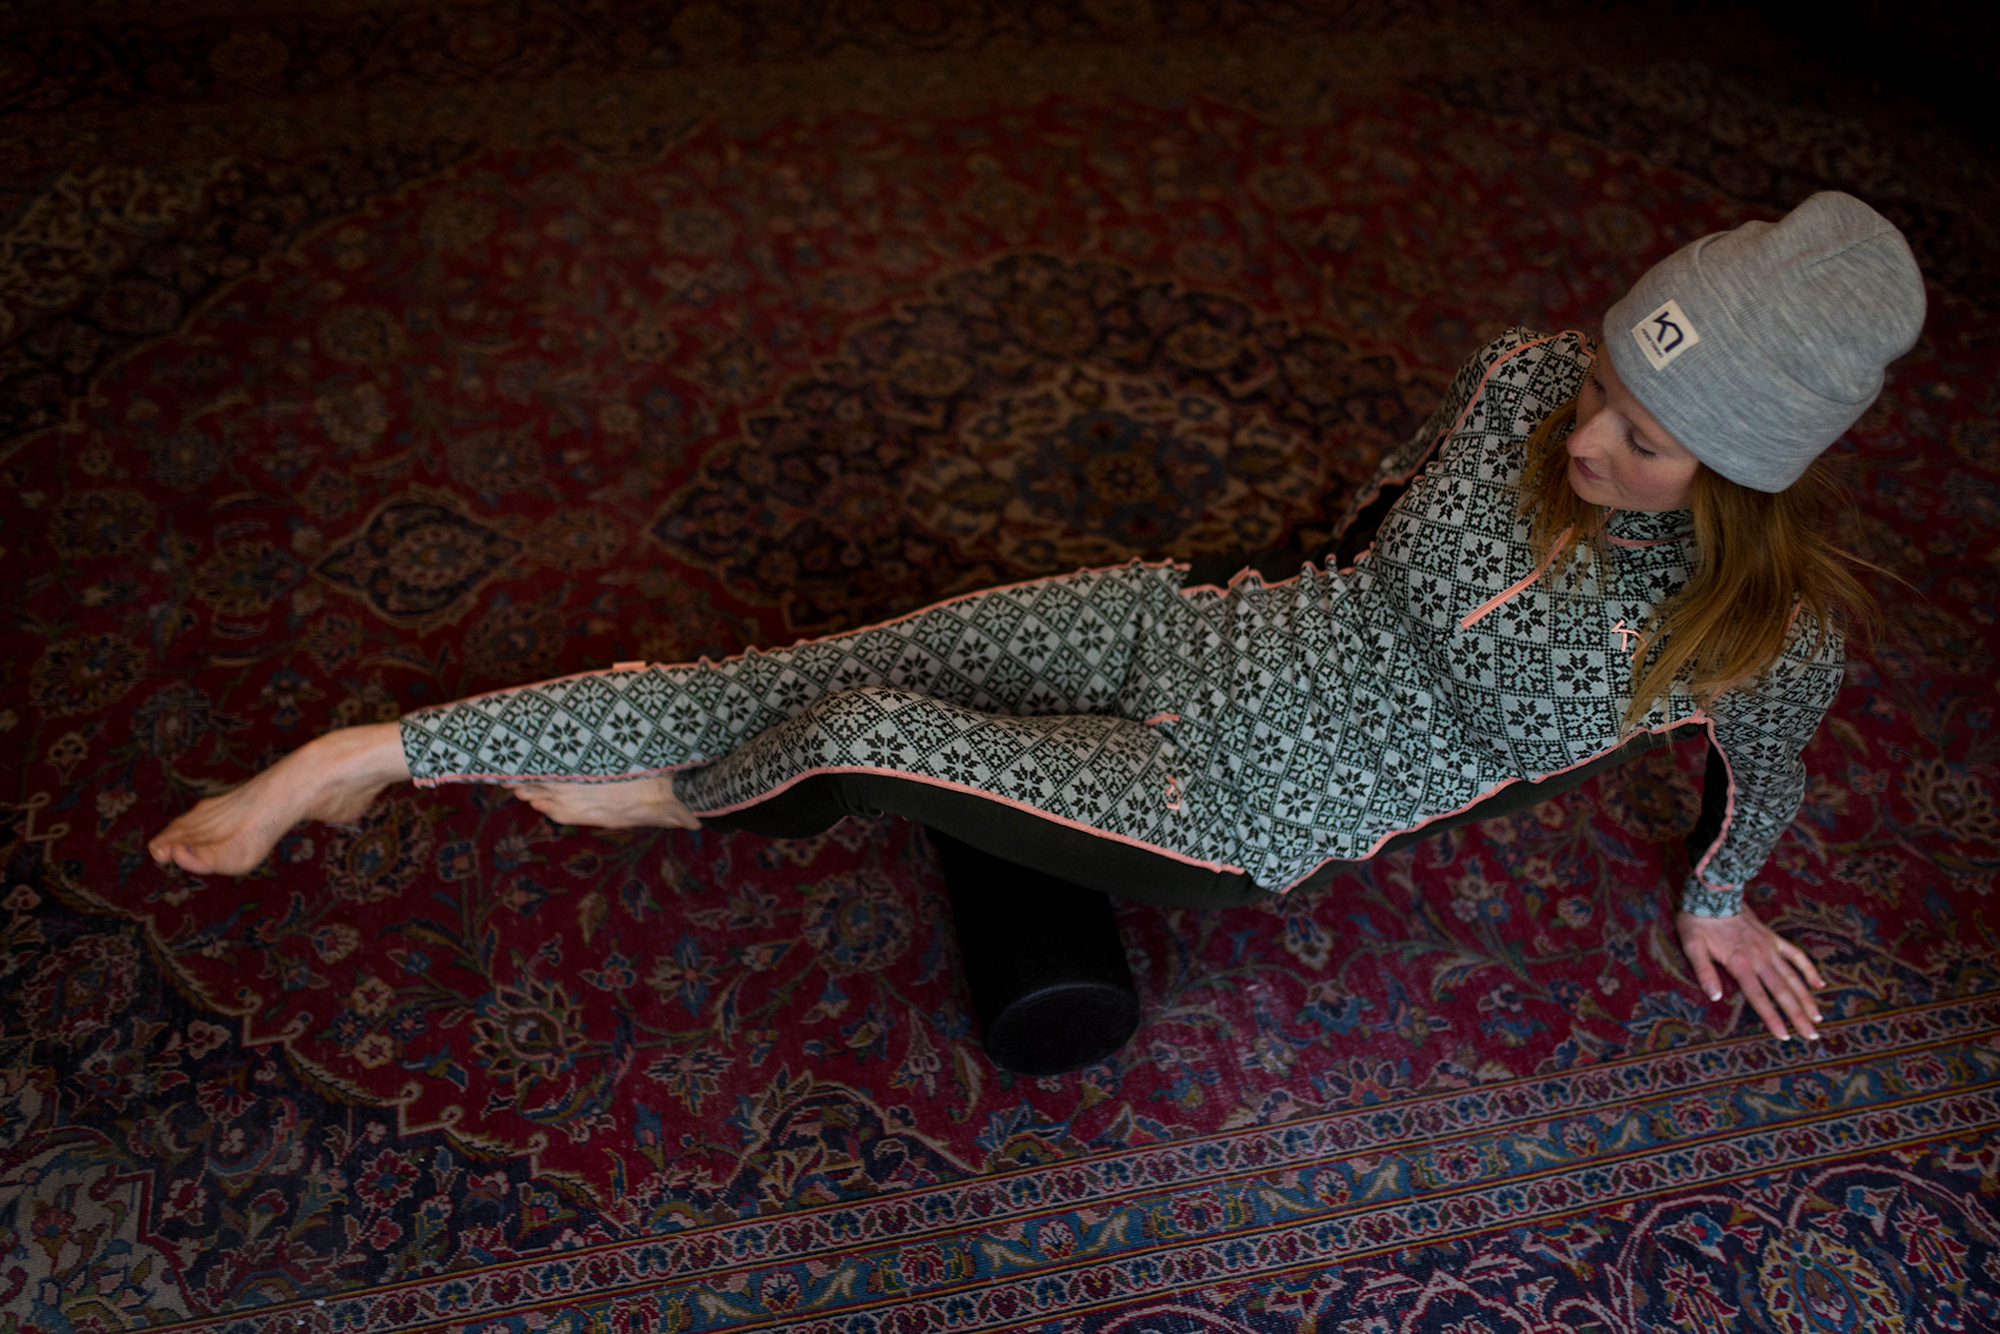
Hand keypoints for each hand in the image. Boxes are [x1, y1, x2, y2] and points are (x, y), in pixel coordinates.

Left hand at [1675, 907, 1823, 1041]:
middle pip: (1783, 991)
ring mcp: (1770, 947)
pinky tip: (1819, 984)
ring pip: (1793, 977)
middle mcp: (1760, 958)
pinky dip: (1808, 969)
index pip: (1759, 997)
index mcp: (1740, 963)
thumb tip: (1715, 997)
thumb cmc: (1698, 922)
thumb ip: (1704, 972)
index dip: (1772, 1018)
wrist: (1713, 893)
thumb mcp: (1692, 946)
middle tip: (1812, 1036)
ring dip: (1806, 998)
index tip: (1784, 1035)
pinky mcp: (1773, 938)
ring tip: (1818, 1017)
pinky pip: (1796, 955)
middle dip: (1798, 1015)